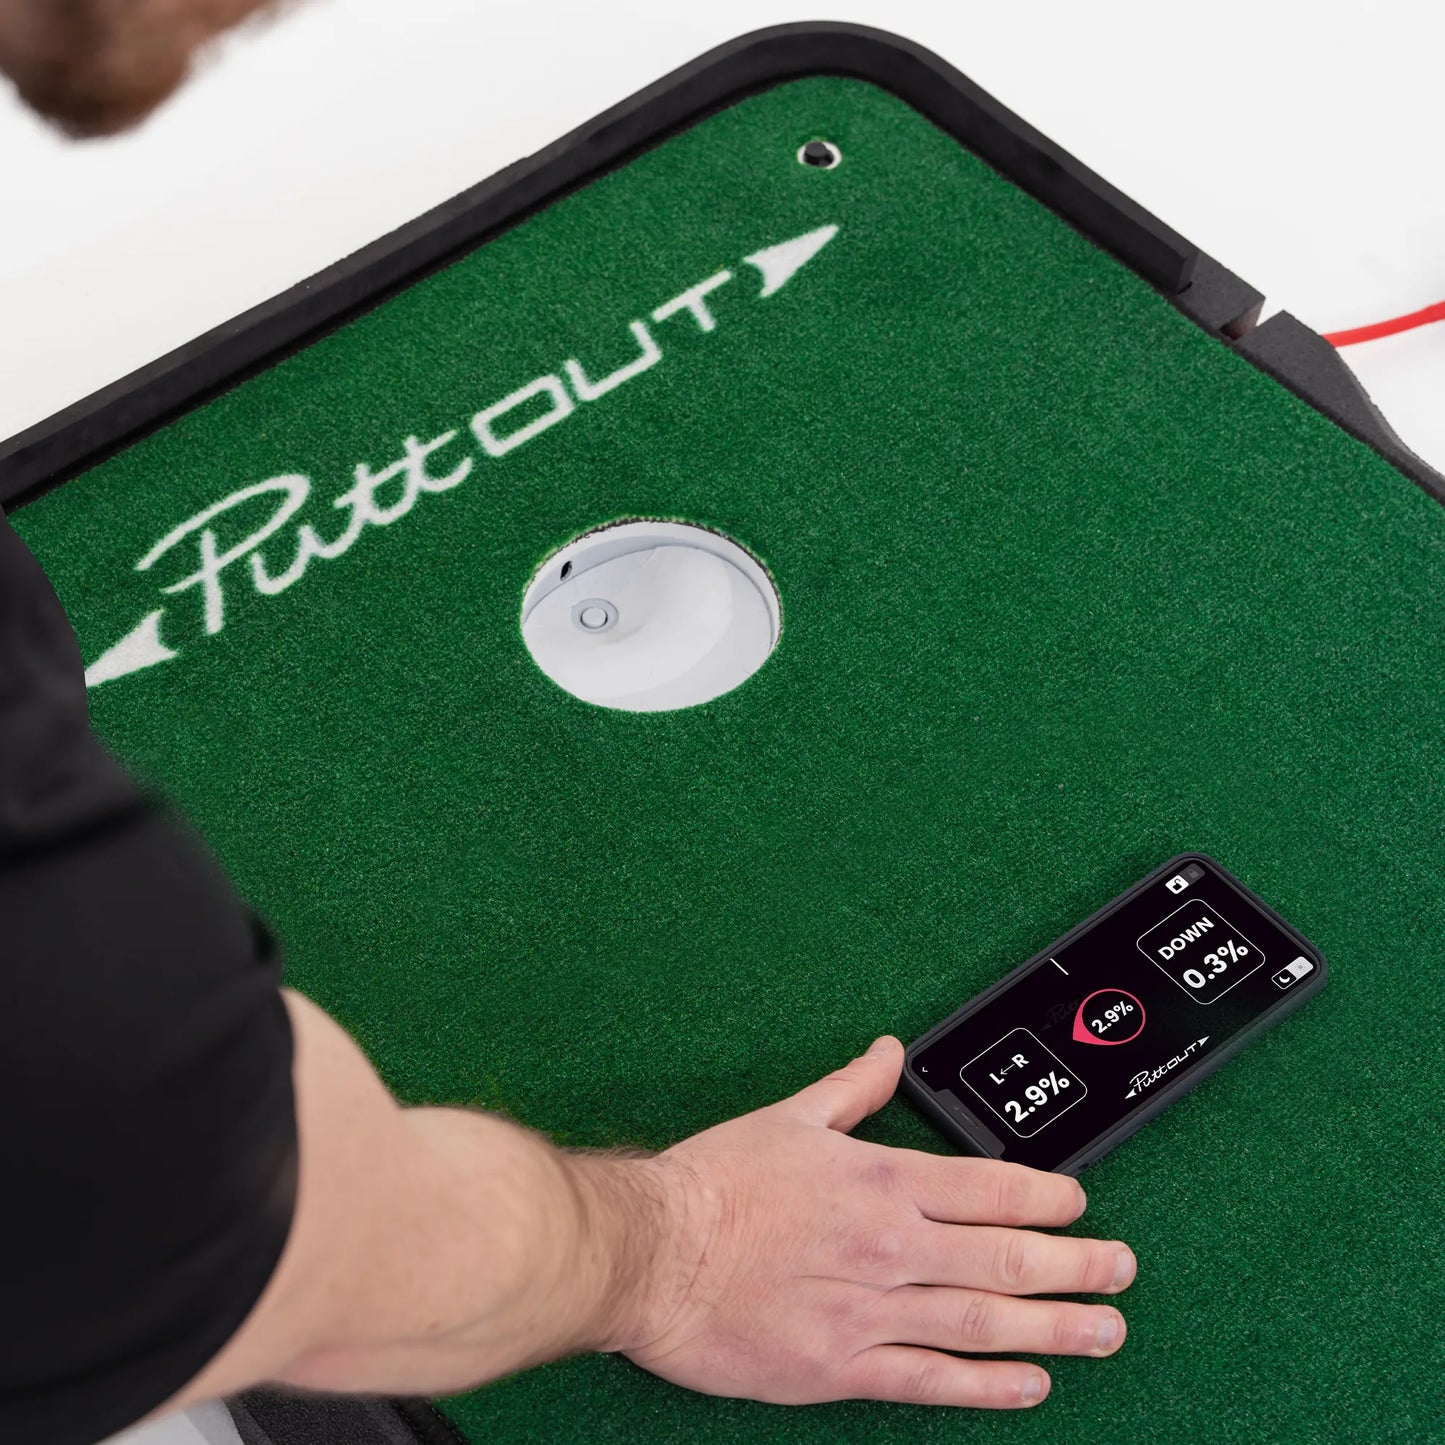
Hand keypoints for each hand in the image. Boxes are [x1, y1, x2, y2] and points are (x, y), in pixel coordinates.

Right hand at [613, 1036, 1133, 1408]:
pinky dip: (987, 1384)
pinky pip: (931, 1380)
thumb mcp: (788, 1116)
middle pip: (1006, 1256)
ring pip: (984, 1320)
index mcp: (878, 1179)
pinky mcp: (841, 1366)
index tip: (1080, 1203)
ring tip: (1105, 1329)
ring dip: (1056, 1327)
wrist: (652, 1252)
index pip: (988, 1187)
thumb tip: (889, 1053)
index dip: (1047, 1196)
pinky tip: (1030, 1383)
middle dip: (1076, 1264)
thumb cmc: (715, 1183)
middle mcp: (888, 1245)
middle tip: (1122, 1269)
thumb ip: (850, 1089)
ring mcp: (870, 1311)